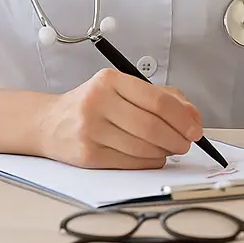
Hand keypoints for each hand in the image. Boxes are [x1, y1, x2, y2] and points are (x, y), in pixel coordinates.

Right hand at [36, 69, 203, 168]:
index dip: (182, 118)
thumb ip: (161, 97)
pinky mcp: (87, 155)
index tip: (194, 129)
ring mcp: (90, 130)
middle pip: (152, 126)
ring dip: (164, 152)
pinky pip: (129, 162)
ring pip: (142, 147)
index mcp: (110, 80)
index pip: (158, 100)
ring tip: (169, 149)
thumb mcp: (122, 89)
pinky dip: (148, 162)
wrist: (48, 123)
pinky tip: (153, 157)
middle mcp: (98, 102)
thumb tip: (192, 117)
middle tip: (186, 143)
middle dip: (177, 138)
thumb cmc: (92, 105)